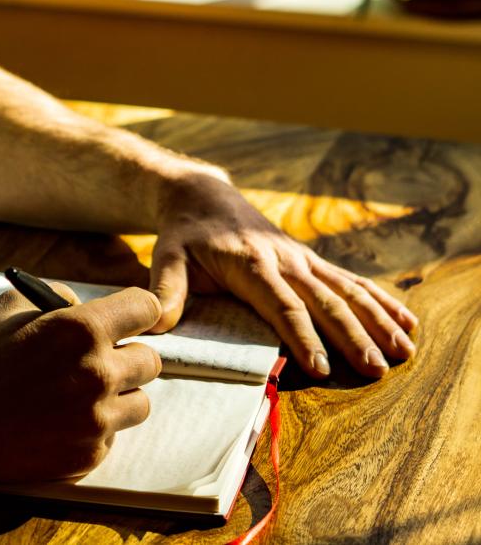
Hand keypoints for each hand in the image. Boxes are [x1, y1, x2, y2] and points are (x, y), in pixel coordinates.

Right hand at [0, 285, 161, 484]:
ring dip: (117, 397)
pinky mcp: (87, 456)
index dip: (136, 312)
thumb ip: (60, 300)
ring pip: (139, 404)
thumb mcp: (12, 307)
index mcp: (80, 328)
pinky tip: (55, 422)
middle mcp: (97, 373)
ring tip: (76, 394)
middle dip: (126, 356)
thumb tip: (91, 306)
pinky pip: (112, 437)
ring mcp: (95, 420)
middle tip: (97, 361)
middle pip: (150, 360)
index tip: (129, 319)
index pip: (146, 308)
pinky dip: (91, 429)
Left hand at [149, 172, 418, 378]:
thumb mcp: (167, 257)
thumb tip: (158, 325)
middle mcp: (283, 260)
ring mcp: (302, 260)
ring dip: (377, 321)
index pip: (280, 305)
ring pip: (347, 291)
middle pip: (323, 301)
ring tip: (405, 351)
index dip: (301, 336)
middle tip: (374, 368)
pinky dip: (381, 301)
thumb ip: (165, 290)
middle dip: (351, 336)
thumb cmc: (184, 236)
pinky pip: (352, 281)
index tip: (319, 367)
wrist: (204, 197)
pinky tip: (408, 322)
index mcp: (250, 264)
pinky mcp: (311, 262)